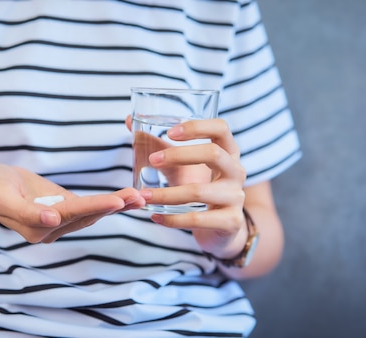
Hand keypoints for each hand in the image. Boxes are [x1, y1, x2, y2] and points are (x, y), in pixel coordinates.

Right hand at [0, 164, 144, 242]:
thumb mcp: (4, 197)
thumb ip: (26, 213)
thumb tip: (52, 220)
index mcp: (36, 229)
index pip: (71, 214)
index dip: (96, 206)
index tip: (119, 201)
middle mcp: (51, 230)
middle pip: (87, 216)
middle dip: (114, 205)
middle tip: (139, 196)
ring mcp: (59, 223)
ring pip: (92, 214)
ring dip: (117, 205)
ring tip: (141, 197)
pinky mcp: (65, 212)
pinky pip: (89, 208)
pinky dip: (109, 203)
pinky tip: (129, 198)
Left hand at [126, 116, 247, 257]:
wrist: (223, 227)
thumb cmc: (200, 188)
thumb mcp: (184, 165)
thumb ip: (160, 145)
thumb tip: (129, 120)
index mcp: (228, 151)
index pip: (221, 128)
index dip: (197, 127)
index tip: (170, 132)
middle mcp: (236, 171)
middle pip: (213, 154)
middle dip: (179, 156)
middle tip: (152, 160)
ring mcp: (236, 197)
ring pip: (199, 192)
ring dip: (167, 194)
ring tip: (143, 196)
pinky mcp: (231, 221)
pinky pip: (198, 219)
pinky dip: (173, 220)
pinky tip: (155, 217)